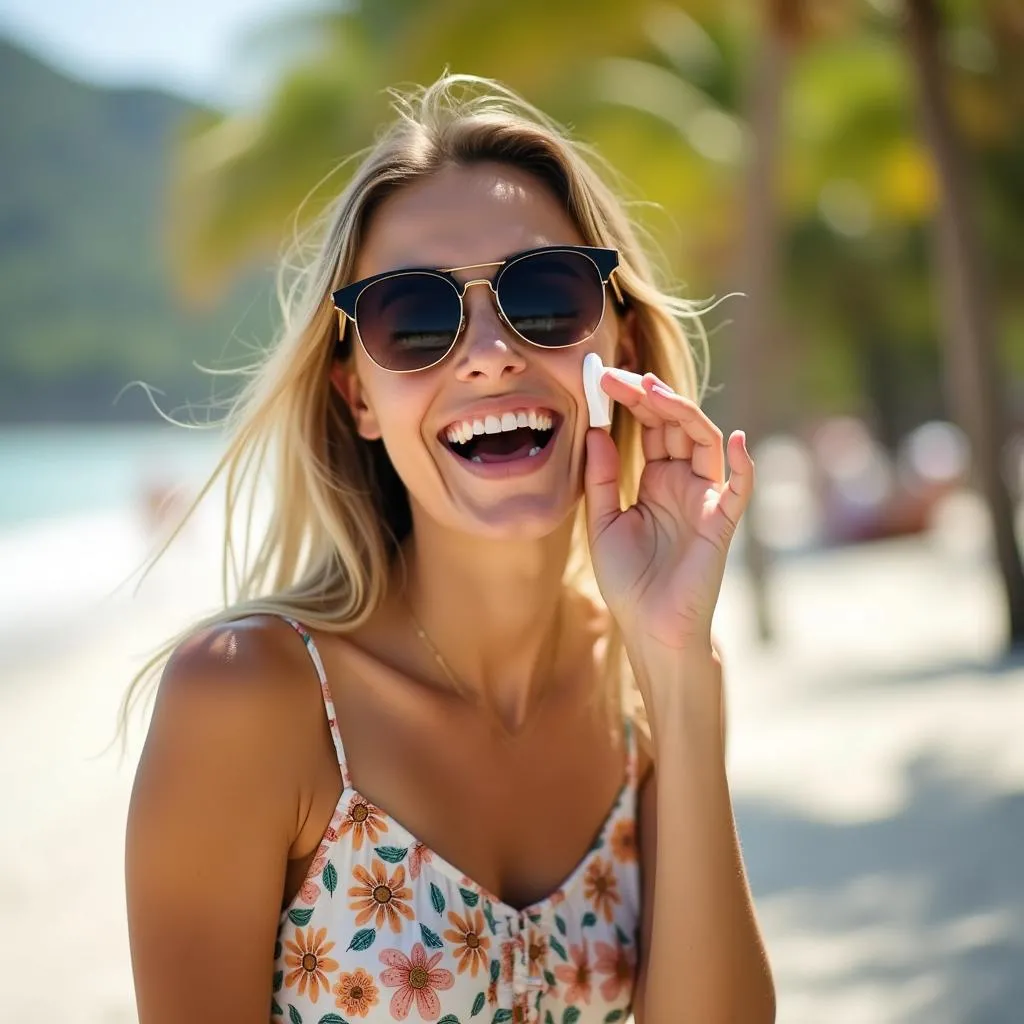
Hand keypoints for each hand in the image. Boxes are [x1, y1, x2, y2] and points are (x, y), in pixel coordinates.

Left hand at [583, 371, 754, 653]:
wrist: (649, 627)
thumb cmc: (627, 581)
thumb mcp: (603, 522)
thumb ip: (602, 478)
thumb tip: (597, 431)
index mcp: (655, 481)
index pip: (650, 429)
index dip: (630, 402)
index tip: (602, 380)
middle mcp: (683, 482)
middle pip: (675, 426)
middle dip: (650, 397)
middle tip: (620, 376)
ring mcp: (704, 498)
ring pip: (704, 441)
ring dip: (683, 413)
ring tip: (653, 391)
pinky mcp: (721, 522)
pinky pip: (739, 488)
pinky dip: (743, 464)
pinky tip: (734, 441)